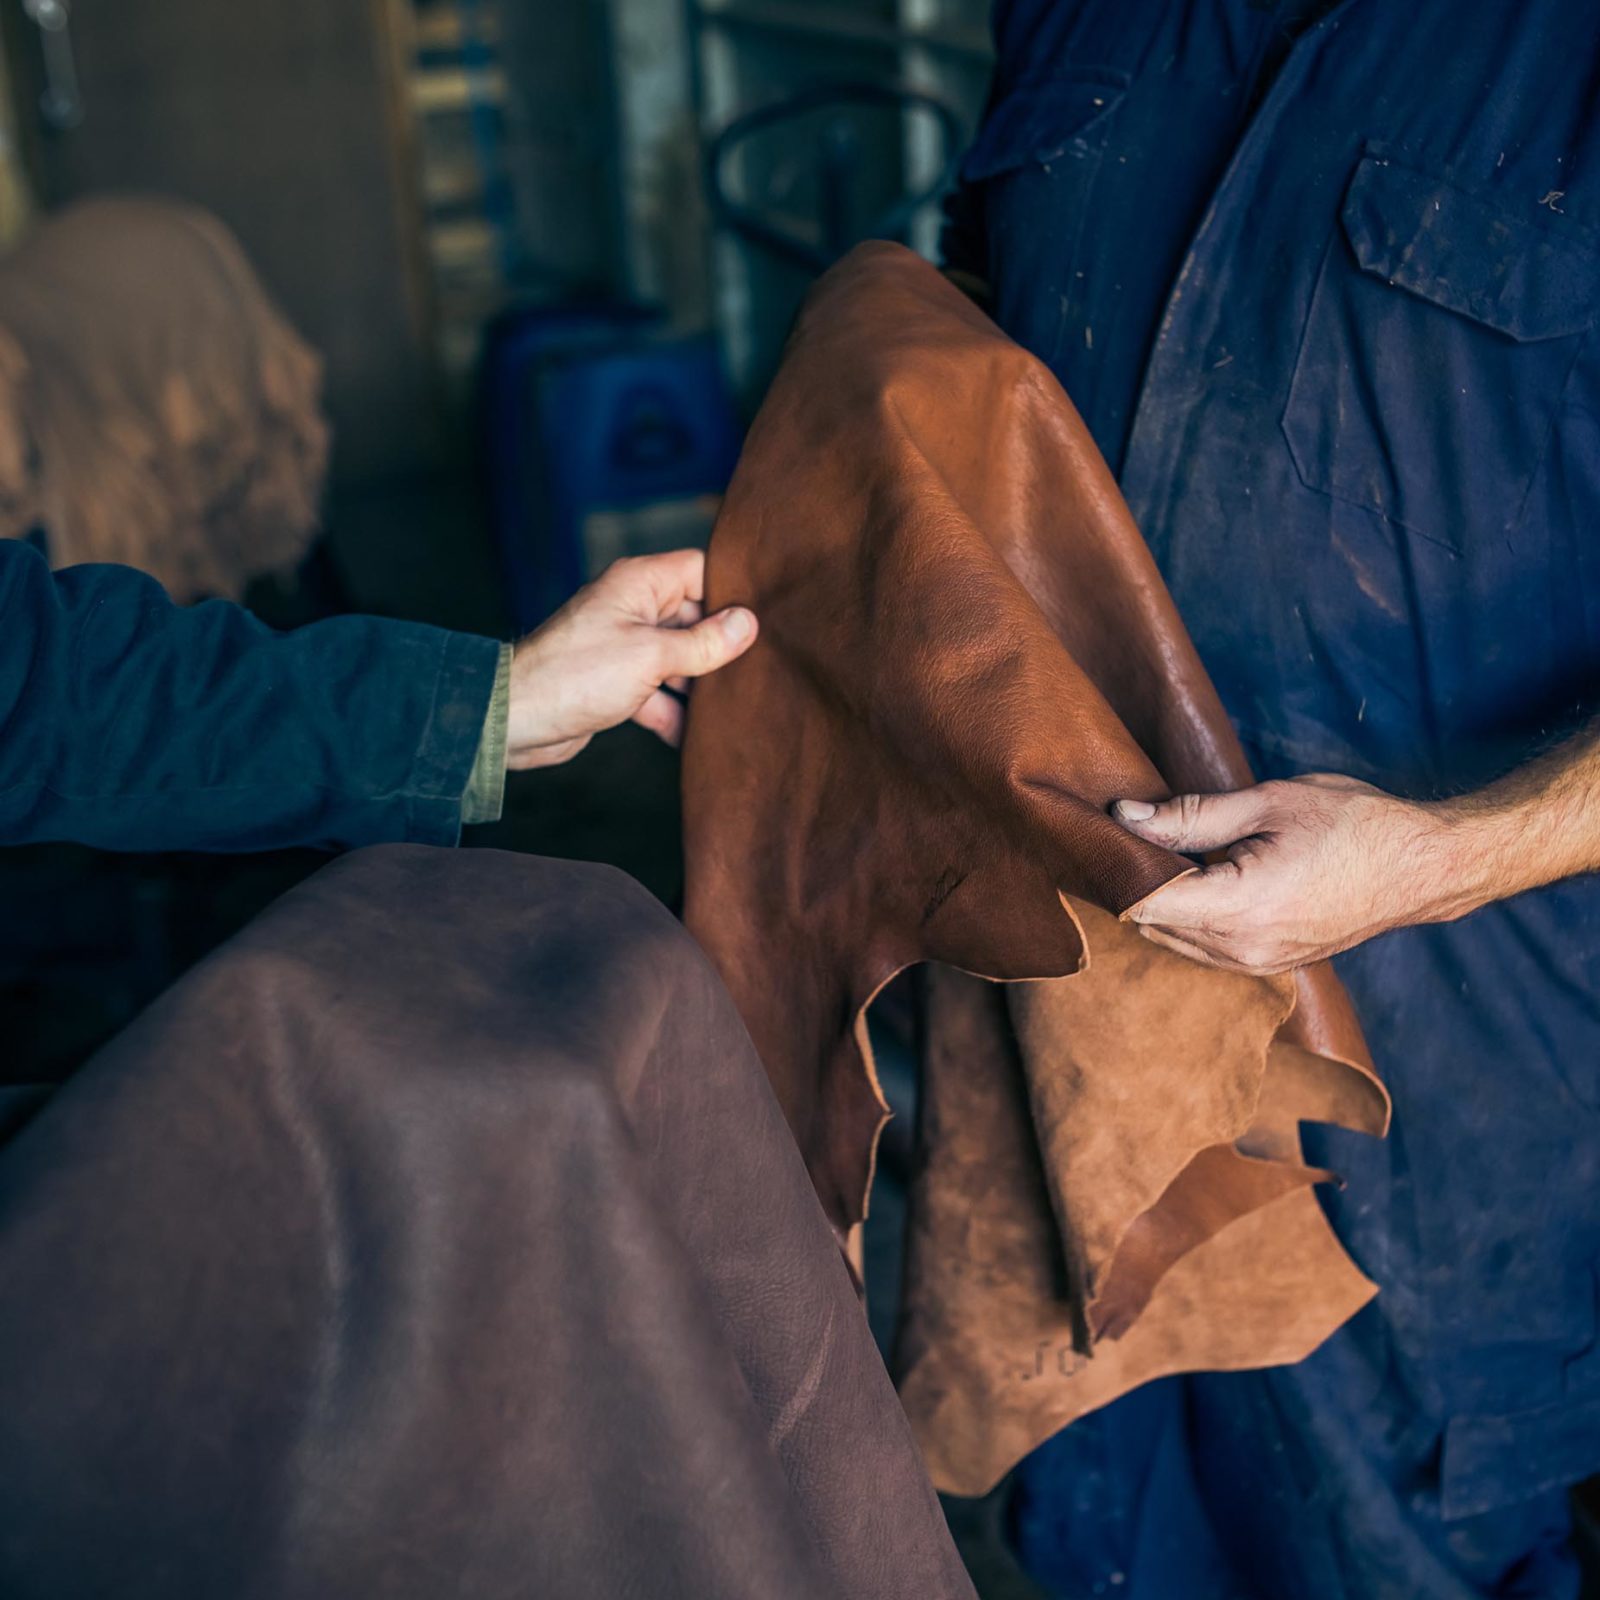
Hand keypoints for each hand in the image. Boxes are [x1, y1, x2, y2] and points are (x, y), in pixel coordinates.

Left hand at [506, 550, 755, 769]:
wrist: (517, 721)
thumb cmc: (575, 675)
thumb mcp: (652, 657)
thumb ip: (704, 643)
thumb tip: (748, 625)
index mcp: (639, 583)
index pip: (700, 570)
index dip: (731, 592)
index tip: (763, 619)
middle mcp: (632, 609)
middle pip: (695, 619)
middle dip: (720, 648)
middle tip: (754, 672)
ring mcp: (624, 647)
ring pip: (679, 660)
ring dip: (699, 687)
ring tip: (730, 709)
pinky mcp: (617, 682)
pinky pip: (658, 693)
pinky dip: (674, 714)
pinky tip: (693, 738)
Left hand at [1110, 774, 1483, 973]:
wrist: (1424, 867)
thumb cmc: (1355, 825)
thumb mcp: (1269, 803)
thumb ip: (1190, 816)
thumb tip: (1124, 817)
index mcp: (1240, 909)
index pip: (1144, 905)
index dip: (1117, 870)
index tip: (1105, 835)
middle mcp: (1243, 950)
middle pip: (1152, 924)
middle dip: (1136, 882)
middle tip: (1135, 832)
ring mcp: (1257, 965)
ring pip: (1174, 939)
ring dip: (1162, 902)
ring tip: (1171, 850)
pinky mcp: (1269, 965)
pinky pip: (1204, 948)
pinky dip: (1190, 917)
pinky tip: (1199, 877)